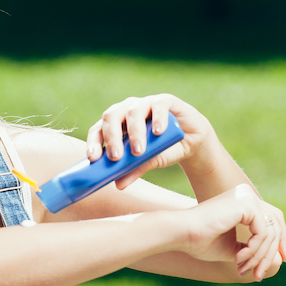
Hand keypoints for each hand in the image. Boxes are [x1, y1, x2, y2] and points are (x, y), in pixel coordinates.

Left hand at [85, 94, 212, 188]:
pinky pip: (158, 105)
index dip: (93, 142)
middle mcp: (128, 110)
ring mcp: (146, 103)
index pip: (98, 129)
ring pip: (133, 111)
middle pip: (111, 116)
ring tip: (139, 151)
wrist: (191, 141)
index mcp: (117, 124)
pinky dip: (157, 118)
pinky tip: (157, 131)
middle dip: (111, 137)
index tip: (93, 159)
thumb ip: (135, 169)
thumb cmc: (165, 149)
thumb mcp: (150, 161)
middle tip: (116, 157)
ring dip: (134, 132)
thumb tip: (118, 185)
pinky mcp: (166, 100)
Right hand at [179, 185, 285, 280]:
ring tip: (243, 269)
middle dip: (271, 253)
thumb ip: (253, 250)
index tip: (283, 260)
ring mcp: (247, 197)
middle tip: (258, 275)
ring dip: (259, 256)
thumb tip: (278, 261)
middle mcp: (247, 195)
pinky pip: (263, 232)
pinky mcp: (247, 204)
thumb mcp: (234, 249)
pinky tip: (239, 259)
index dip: (282, 240)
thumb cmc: (201, 242)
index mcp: (243, 202)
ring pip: (270, 232)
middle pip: (276, 226)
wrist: (182, 234)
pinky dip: (254, 250)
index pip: (274, 218)